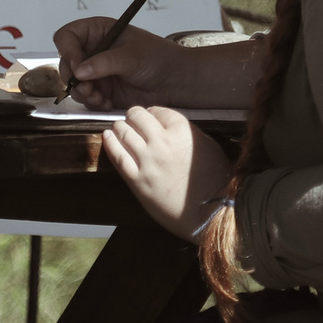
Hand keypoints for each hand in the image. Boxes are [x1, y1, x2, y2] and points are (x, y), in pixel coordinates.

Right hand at [54, 18, 180, 109]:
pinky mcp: (101, 90)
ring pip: (73, 83)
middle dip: (74, 77)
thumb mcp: (132, 56)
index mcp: (98, 31)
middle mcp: (93, 50)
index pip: (68, 36)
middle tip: (88, 88)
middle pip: (65, 62)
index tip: (77, 66)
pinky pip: (85, 98)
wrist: (175, 82)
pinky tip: (107, 103)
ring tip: (99, 97)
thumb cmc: (159, 58)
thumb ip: (105, 62)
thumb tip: (79, 70)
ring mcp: (96, 72)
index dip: (67, 50)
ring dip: (83, 93)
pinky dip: (92, 103)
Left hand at [102, 107, 232, 240]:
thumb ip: (185, 132)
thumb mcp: (207, 145)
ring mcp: (147, 161)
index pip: (157, 111)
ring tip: (117, 128)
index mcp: (181, 130)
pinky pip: (117, 156)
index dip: (152, 114)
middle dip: (133, 117)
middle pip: (137, 117)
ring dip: (119, 128)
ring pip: (123, 133)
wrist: (210, 212)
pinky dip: (110, 143)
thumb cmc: (215, 180)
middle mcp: (161, 141)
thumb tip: (167, 127)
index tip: (150, 119)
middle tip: (132, 121)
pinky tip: (107, 137)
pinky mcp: (137, 180)